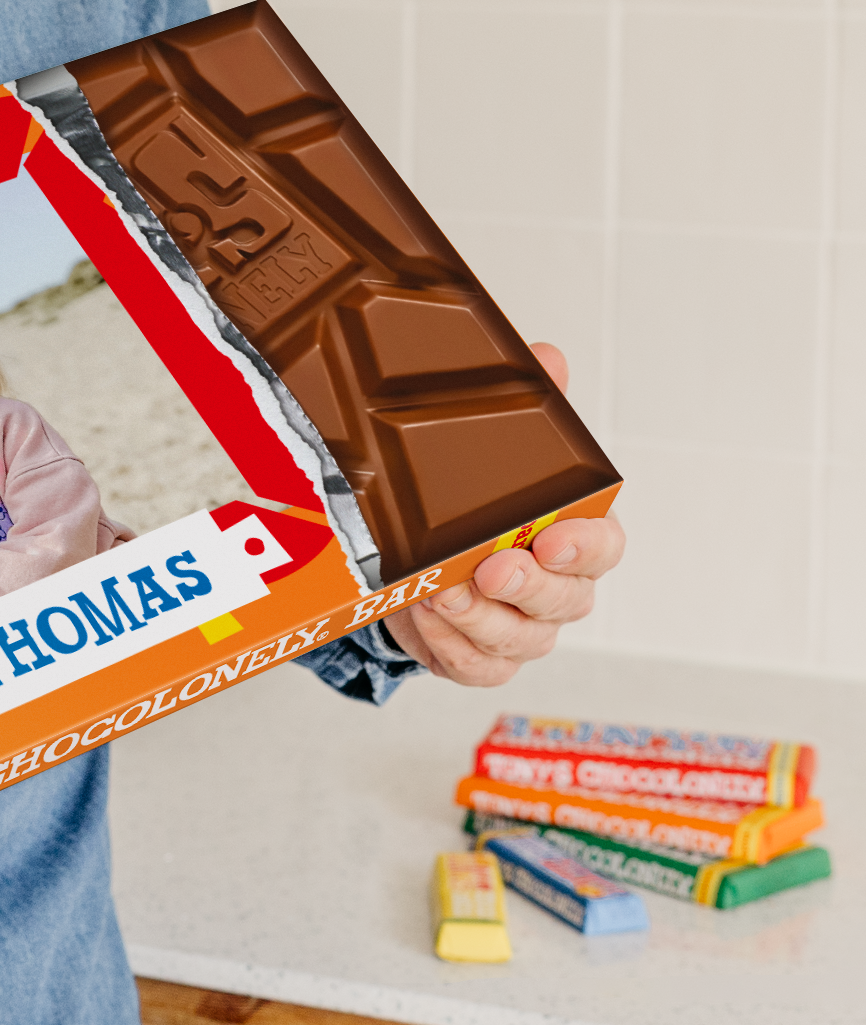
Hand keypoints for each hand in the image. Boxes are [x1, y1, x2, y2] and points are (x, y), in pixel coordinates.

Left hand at [381, 343, 625, 685]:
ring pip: (521, 640)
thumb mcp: (499, 446)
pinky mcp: (482, 657)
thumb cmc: (475, 500)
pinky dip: (452, 647)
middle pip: (566, 600)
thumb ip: (529, 406)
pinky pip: (478, 667)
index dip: (586, 548)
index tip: (554, 539)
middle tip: (492, 568)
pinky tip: (426, 617)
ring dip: (478, 617)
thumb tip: (549, 357)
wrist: (421, 550)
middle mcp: (558, 587)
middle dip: (529, 588)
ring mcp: (523, 628)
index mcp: (575, 534)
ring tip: (437, 590)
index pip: (604, 545)